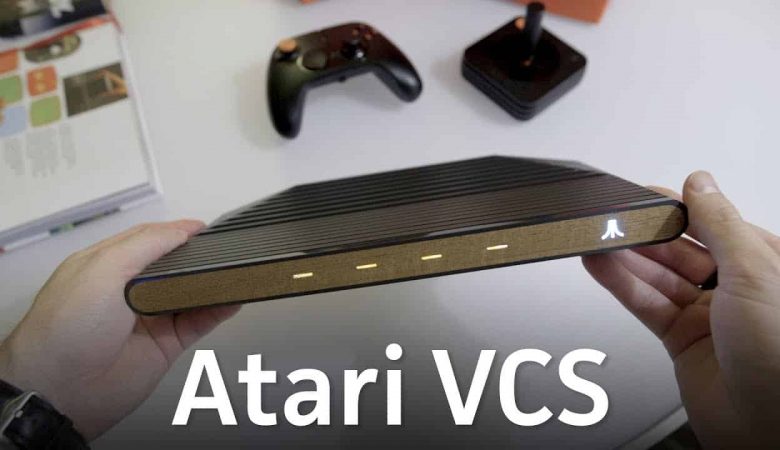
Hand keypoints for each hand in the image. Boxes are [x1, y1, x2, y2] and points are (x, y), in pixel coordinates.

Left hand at [0, 221, 240, 439]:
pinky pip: (200, 322)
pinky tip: (233, 299)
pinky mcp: (167, 344)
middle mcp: (130, 290)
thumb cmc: (66, 328)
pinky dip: (219, 310)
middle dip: (198, 258)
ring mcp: (150, 317)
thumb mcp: (103, 269)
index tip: (203, 229)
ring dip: (213, 284)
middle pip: (174, 265)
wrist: (63, 390)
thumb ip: (145, 245)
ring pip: (191, 293)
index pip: (149, 239)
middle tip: (223, 251)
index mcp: (107, 265)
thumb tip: (181, 230)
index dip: (177, 232)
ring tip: (236, 272)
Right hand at [582, 172, 779, 447]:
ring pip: (657, 276)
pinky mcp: (682, 339)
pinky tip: (602, 268)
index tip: (641, 197)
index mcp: (763, 263)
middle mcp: (735, 287)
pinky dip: (622, 285)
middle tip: (608, 220)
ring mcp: (707, 314)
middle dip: (643, 234)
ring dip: (626, 258)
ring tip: (595, 240)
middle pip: (678, 248)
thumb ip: (720, 225)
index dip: (674, 208)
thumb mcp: (755, 274)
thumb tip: (701, 183)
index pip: (710, 222)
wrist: (768, 429)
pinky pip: (646, 304)